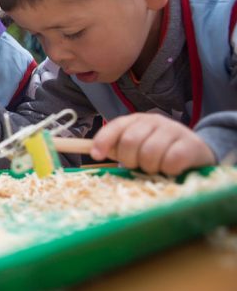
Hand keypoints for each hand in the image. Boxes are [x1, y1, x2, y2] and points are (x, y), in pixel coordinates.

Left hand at [91, 112, 215, 175]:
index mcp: (136, 120)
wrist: (197, 152)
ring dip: (150, 167)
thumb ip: (117, 148)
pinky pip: (171, 160)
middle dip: (130, 160)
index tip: (96, 155)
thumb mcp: (136, 148)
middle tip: (138, 166)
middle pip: (129, 141)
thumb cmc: (159, 152)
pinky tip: (171, 169)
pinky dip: (168, 170)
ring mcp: (173, 130)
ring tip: (156, 167)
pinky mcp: (191, 143)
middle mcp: (154, 120)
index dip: (103, 141)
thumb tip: (94, 152)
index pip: (115, 127)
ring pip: (150, 152)